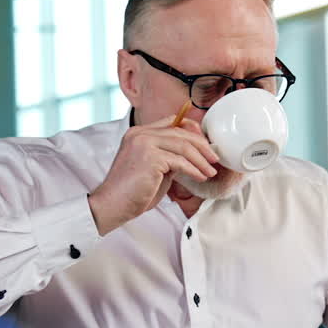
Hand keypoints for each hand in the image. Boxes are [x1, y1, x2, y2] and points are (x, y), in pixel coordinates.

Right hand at [88, 113, 218, 234]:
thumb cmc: (132, 192)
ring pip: (183, 145)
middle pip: (180, 131)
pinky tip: (200, 177)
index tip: (205, 145)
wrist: (112, 205)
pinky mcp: (149, 157)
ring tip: (211, 171)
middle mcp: (140, 134)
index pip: (172, 121)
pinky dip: (193, 169)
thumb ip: (168, 157)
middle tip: (214, 158)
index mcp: (138, 133)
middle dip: (202, 145)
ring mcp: (144, 143)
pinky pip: (180, 161)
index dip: (192, 131)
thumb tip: (190, 156)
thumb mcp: (153, 168)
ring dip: (201, 159)